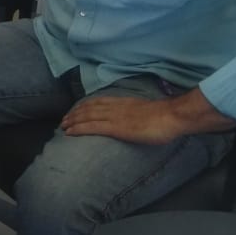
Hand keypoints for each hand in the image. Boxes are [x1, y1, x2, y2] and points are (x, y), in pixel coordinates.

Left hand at [61, 88, 235, 144]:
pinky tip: (70, 132)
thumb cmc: (166, 117)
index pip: (98, 102)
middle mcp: (116, 107)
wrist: (172, 116)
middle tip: (63, 120)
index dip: (84, 106)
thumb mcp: (147, 111)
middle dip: (75, 113)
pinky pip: (92, 127)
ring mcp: (115, 117)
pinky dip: (79, 128)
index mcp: (124, 102)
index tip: (75, 110)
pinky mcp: (117, 127)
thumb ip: (137, 113)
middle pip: (89, 108)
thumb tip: (136, 119)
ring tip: (63, 126)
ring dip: (72, 121)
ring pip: (87, 116)